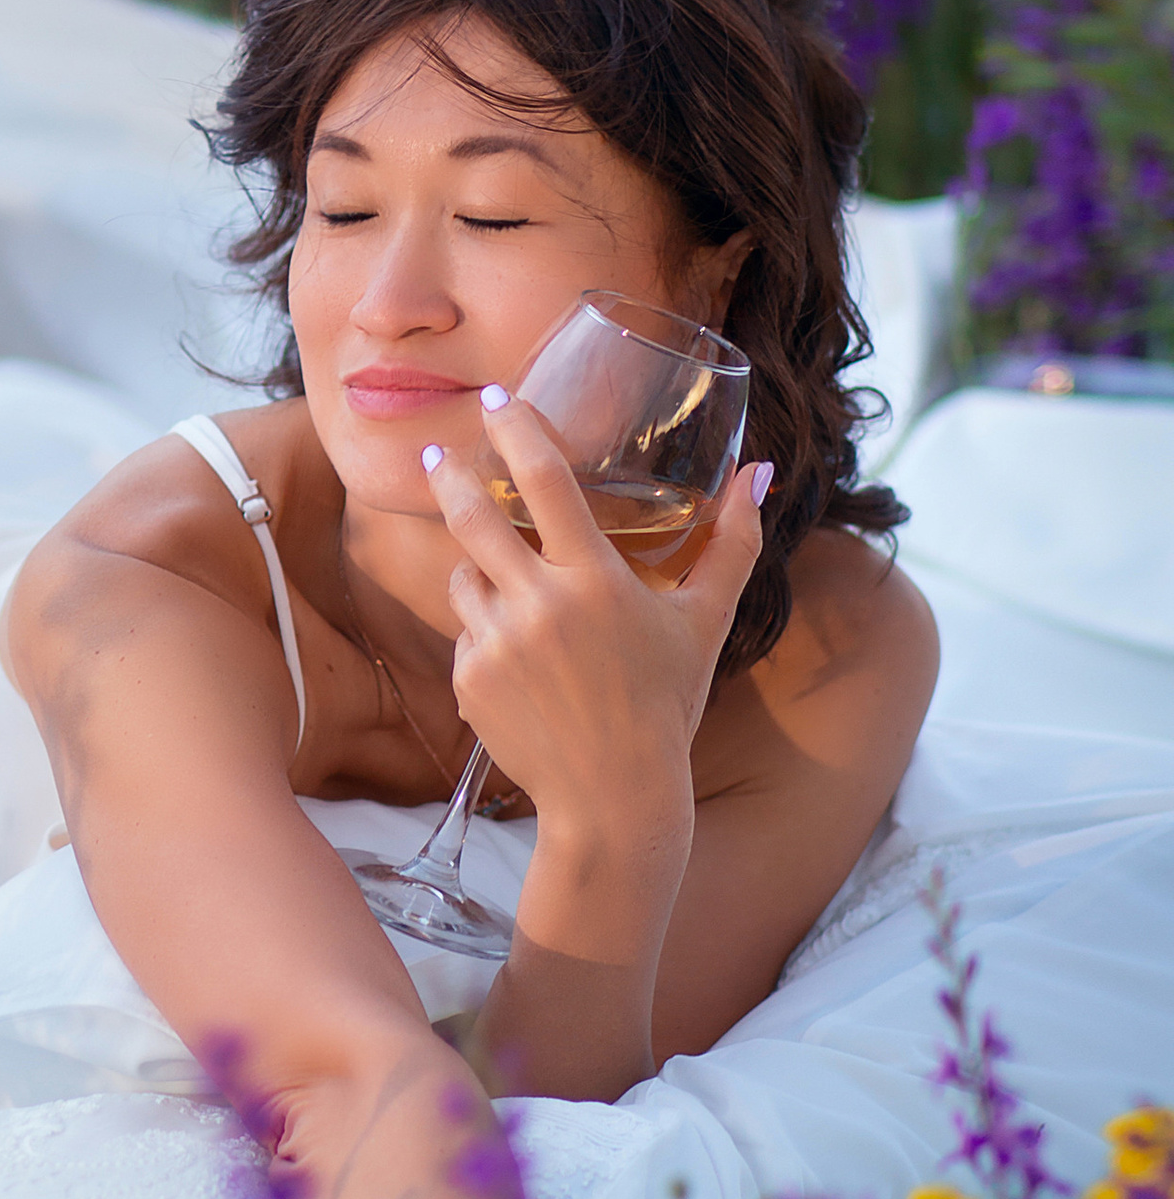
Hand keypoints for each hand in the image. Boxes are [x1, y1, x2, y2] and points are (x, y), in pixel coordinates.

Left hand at [423, 399, 766, 842]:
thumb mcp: (706, 622)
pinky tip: (522, 665)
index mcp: (597, 582)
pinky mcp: (467, 682)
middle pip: (472, 515)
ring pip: (463, 576)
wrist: (613, 799)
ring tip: (518, 596)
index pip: (544, 481)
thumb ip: (733, 543)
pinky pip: (464, 632)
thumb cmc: (667, 704)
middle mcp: (539, 606)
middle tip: (439, 456)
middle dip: (451, 477)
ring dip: (480, 571)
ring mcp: (496, 646)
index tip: (495, 399)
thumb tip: (758, 473)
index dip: (515, 430)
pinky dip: (485, 633)